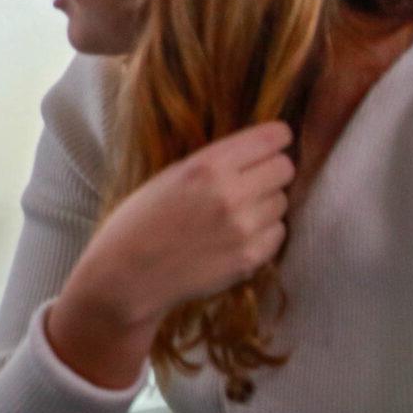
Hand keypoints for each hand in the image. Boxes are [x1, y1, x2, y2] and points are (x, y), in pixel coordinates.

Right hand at [52, 121, 294, 386]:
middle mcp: (231, 194)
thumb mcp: (171, 176)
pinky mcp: (251, 258)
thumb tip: (263, 150)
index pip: (273, 137)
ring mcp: (244, 228)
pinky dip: (262, 233)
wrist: (127, 275)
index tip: (270, 144)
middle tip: (249, 182)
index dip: (273, 139)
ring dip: (265, 204)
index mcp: (207, 166)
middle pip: (285, 168)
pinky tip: (234, 237)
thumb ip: (216, 162)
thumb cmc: (140, 220)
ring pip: (282, 201)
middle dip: (270, 172)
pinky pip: (277, 233)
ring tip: (233, 214)